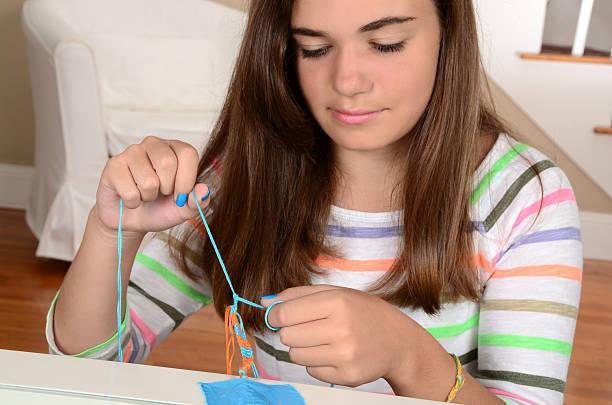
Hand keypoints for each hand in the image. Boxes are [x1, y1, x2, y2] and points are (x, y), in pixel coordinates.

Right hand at [94, 136, 210, 235]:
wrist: (130, 220)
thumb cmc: (158, 208)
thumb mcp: (183, 209)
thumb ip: (198, 202)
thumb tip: (204, 190)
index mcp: (175, 150)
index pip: (188, 153)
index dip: (187, 179)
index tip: (181, 196)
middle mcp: (154, 145)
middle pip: (167, 162)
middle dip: (166, 188)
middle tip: (160, 194)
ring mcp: (132, 152)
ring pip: (148, 180)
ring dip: (148, 197)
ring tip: (144, 195)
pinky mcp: (113, 165)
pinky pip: (129, 190)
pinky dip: (133, 202)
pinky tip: (130, 198)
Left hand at [261, 285, 423, 388]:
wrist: (397, 341)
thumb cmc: (362, 312)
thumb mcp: (336, 293)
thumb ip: (298, 295)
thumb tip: (265, 303)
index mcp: (337, 302)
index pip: (285, 313)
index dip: (276, 315)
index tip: (278, 316)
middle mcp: (342, 329)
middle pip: (287, 336)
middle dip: (292, 331)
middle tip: (309, 327)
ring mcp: (345, 355)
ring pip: (295, 355)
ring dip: (303, 347)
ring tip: (322, 339)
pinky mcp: (347, 376)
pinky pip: (311, 370)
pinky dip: (316, 362)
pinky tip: (333, 353)